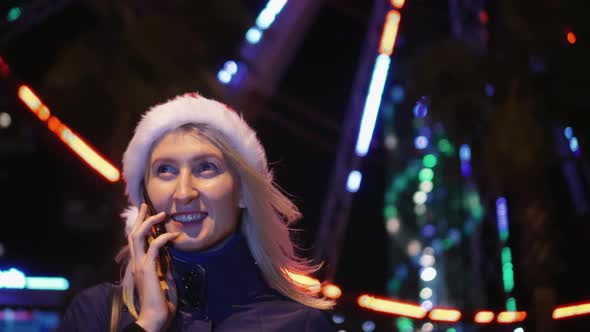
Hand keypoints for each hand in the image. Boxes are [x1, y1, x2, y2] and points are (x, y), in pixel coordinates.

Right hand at [128, 203, 178, 331]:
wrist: (154, 319)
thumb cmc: (160, 305)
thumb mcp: (164, 283)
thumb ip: (165, 271)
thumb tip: (170, 260)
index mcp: (139, 266)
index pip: (136, 242)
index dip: (140, 227)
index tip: (147, 215)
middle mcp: (136, 263)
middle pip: (133, 235)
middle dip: (140, 218)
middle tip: (146, 205)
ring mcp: (140, 266)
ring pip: (137, 236)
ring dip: (149, 222)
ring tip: (161, 214)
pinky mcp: (147, 269)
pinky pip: (154, 247)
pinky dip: (163, 238)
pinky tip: (173, 235)